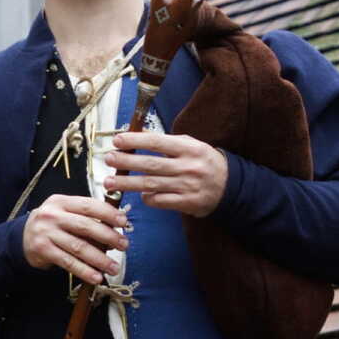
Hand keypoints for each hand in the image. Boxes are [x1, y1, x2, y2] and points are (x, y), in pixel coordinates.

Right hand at [22, 193, 130, 285]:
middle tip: (124, 245)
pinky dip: (84, 271)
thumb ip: (85, 216)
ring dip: (100, 259)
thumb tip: (115, 228)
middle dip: (108, 236)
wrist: (21, 238)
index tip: (123, 222)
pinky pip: (68, 262)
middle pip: (85, 226)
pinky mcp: (43, 250)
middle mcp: (52, 215)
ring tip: (114, 267)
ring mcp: (46, 233)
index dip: (108, 213)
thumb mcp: (64, 212)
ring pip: (78, 247)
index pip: (88, 205)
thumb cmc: (52, 225)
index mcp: (61, 201)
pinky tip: (96, 277)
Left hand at [103, 130, 227, 214]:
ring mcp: (187, 186)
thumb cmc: (204, 162)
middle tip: (108, 159)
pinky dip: (148, 198)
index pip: (157, 142)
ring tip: (109, 181)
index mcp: (188, 148)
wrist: (230, 187)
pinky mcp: (186, 203)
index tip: (117, 140)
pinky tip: (139, 195)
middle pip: (151, 164)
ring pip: (151, 184)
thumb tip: (140, 135)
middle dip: (126, 162)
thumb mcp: (191, 145)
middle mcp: (187, 166)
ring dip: (128, 183)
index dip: (135, 140)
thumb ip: (167, 142)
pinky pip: (160, 201)